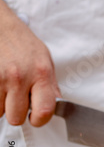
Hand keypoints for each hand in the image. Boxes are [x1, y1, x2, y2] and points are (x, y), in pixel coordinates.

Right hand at [0, 0, 59, 126]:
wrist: (0, 26)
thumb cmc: (22, 44)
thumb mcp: (45, 60)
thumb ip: (50, 85)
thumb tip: (55, 105)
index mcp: (41, 74)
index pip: (45, 111)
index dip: (39, 120)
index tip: (35, 118)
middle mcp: (20, 78)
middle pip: (16, 118)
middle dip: (15, 112)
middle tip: (15, 99)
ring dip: (0, 105)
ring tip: (4, 88)